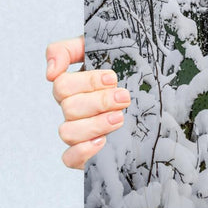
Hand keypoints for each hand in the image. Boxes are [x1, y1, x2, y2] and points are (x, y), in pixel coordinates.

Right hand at [46, 36, 131, 169]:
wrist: (156, 96)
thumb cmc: (127, 69)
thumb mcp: (102, 49)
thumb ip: (68, 50)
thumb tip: (50, 72)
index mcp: (74, 86)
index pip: (62, 85)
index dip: (87, 82)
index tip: (113, 78)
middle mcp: (73, 109)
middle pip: (68, 108)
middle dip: (99, 102)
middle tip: (124, 98)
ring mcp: (78, 132)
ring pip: (68, 132)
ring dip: (95, 124)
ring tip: (119, 118)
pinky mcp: (85, 153)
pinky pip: (69, 158)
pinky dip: (83, 151)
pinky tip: (102, 142)